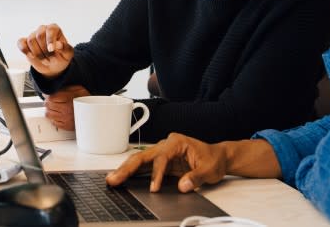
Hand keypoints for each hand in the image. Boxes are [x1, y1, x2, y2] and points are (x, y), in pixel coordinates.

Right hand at [17, 23, 74, 77]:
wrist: (53, 65)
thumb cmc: (62, 56)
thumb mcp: (68, 54)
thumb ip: (65, 48)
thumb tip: (58, 44)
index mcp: (54, 29)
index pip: (51, 29)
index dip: (50, 39)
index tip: (51, 50)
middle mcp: (43, 29)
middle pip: (39, 36)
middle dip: (45, 51)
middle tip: (51, 60)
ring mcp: (33, 35)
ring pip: (31, 41)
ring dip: (38, 54)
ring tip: (45, 61)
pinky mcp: (25, 42)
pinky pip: (21, 43)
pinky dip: (25, 50)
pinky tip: (32, 56)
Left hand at [44, 85, 89, 129]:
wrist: (94, 112)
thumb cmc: (86, 100)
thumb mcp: (78, 89)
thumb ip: (66, 88)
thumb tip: (54, 89)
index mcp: (69, 99)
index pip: (51, 98)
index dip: (48, 96)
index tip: (49, 96)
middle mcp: (66, 110)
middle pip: (49, 106)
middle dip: (48, 103)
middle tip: (51, 101)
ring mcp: (66, 119)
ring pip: (49, 115)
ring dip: (50, 110)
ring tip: (54, 108)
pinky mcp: (66, 126)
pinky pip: (54, 122)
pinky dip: (54, 118)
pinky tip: (58, 115)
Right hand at [105, 133, 228, 192]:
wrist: (218, 157)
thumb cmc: (213, 159)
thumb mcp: (209, 170)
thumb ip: (196, 177)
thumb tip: (183, 185)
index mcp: (177, 142)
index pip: (161, 157)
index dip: (156, 173)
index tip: (154, 188)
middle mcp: (166, 145)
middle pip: (143, 156)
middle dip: (128, 168)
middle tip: (114, 178)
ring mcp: (161, 153)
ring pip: (139, 160)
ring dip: (125, 170)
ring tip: (112, 179)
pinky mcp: (160, 162)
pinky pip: (143, 167)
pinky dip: (132, 173)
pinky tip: (121, 178)